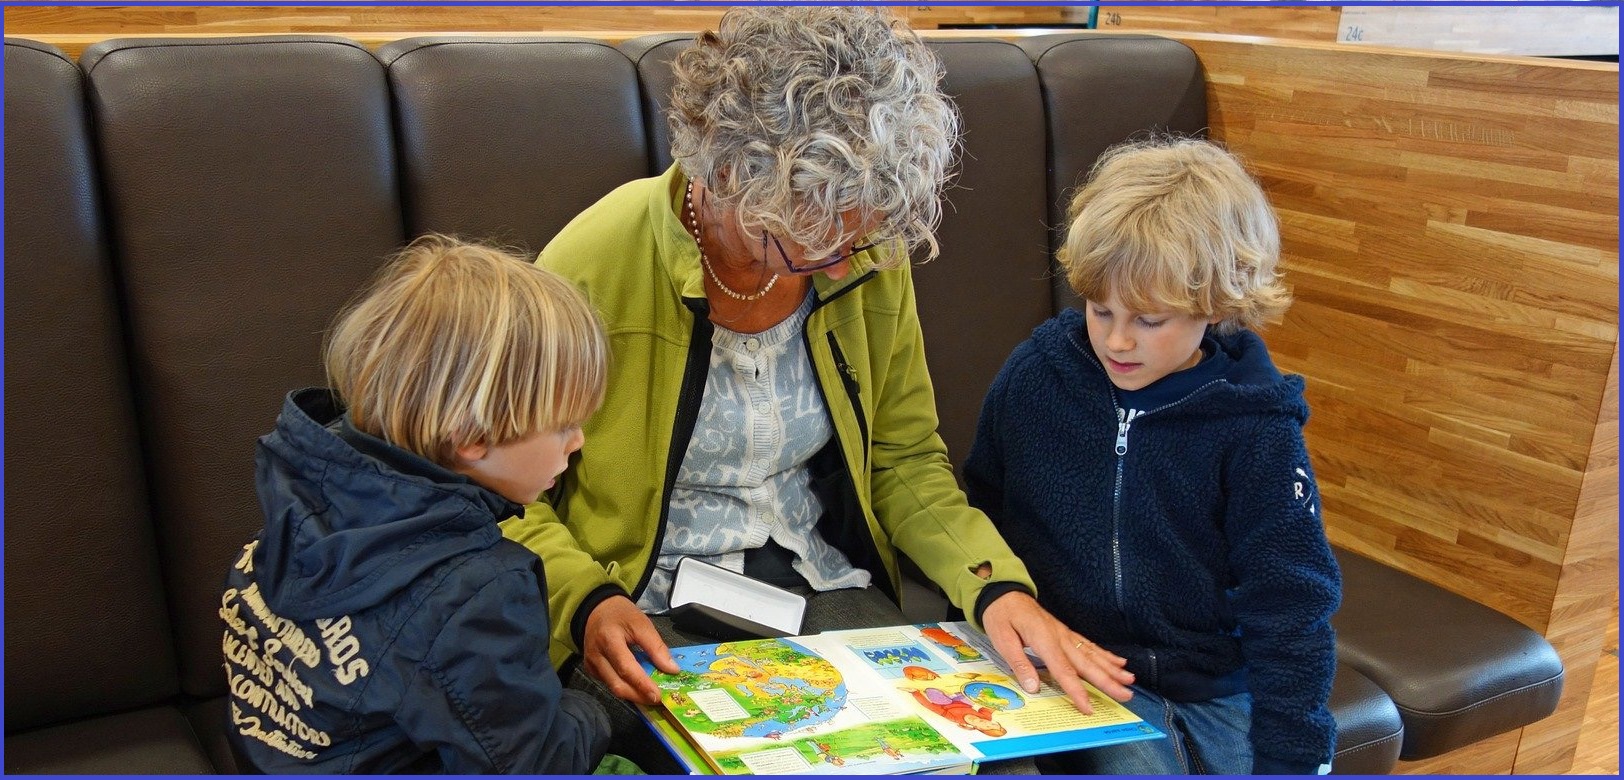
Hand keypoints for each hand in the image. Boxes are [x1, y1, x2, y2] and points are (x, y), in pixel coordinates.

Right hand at [581, 595, 678, 704]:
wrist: (597, 609)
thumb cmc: (621, 615)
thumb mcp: (642, 623)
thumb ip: (656, 647)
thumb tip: (671, 669)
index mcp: (608, 639)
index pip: (626, 667)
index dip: (642, 684)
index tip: (657, 695)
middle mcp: (596, 655)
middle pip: (617, 684)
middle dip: (638, 696)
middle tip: (657, 700)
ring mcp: (591, 664)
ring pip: (612, 688)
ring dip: (633, 695)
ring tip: (650, 696)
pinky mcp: (591, 669)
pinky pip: (609, 684)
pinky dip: (624, 688)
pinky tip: (637, 688)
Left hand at [981, 591, 1133, 714]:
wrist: (1004, 592)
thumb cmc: (1001, 615)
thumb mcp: (1002, 639)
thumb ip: (1019, 663)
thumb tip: (1033, 687)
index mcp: (1044, 639)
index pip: (1063, 670)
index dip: (1076, 690)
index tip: (1088, 707)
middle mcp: (1060, 637)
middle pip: (1086, 663)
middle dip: (1107, 681)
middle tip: (1126, 695)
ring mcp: (1065, 634)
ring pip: (1092, 654)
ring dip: (1112, 668)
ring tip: (1130, 680)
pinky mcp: (1066, 632)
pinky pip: (1089, 645)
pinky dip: (1105, 654)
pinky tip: (1119, 662)